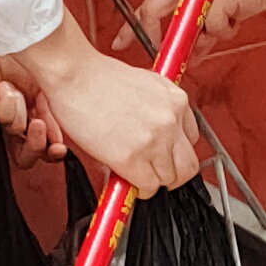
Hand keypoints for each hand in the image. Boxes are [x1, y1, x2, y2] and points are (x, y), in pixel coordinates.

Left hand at [0, 39, 66, 161]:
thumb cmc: (26, 38)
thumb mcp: (51, 72)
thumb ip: (60, 99)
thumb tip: (72, 121)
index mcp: (41, 107)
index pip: (47, 142)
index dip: (53, 149)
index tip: (61, 147)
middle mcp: (21, 113)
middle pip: (27, 153)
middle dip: (37, 147)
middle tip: (41, 127)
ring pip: (12, 139)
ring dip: (20, 118)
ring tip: (20, 94)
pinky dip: (6, 107)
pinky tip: (6, 89)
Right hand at [14, 23, 200, 194]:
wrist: (74, 75)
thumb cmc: (98, 77)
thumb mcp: (145, 84)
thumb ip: (157, 109)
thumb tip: (155, 134)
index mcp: (176, 101)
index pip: (192, 140)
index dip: (175, 151)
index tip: (164, 155)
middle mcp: (171, 121)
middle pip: (189, 166)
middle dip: (173, 174)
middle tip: (157, 174)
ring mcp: (154, 140)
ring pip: (169, 180)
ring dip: (153, 181)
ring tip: (137, 175)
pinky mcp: (132, 158)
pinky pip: (147, 187)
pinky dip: (138, 189)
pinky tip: (127, 180)